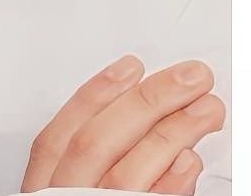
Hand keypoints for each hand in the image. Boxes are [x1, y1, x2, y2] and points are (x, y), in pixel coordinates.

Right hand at [20, 54, 225, 192]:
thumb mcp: (65, 187)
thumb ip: (91, 156)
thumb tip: (131, 112)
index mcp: (43, 185)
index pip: (62, 132)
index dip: (95, 94)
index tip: (131, 66)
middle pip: (98, 142)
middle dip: (147, 102)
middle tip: (190, 77)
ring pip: (128, 172)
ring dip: (172, 134)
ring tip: (206, 109)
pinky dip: (169, 184)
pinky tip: (190, 159)